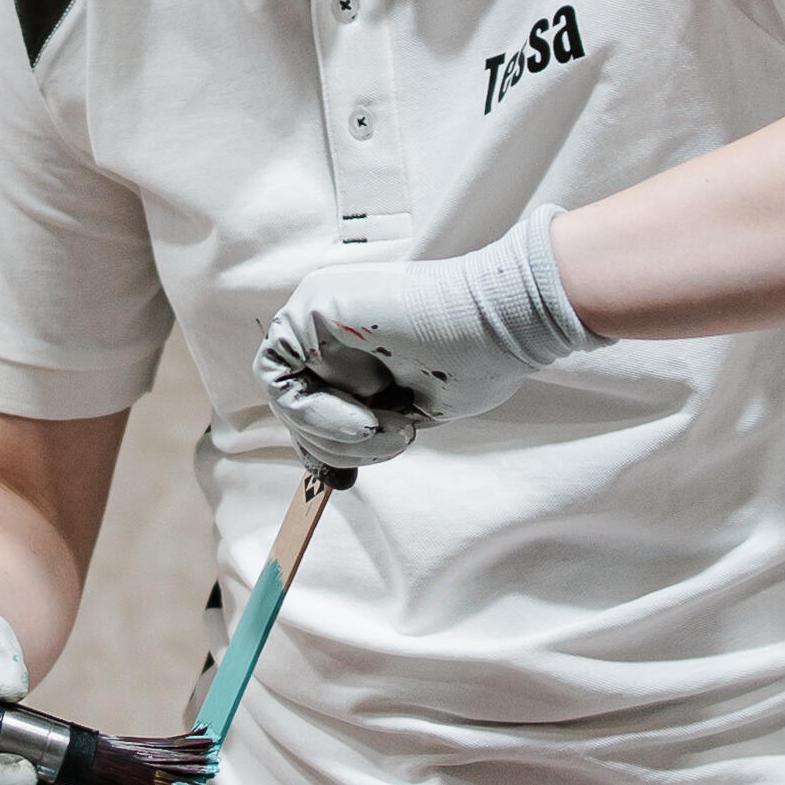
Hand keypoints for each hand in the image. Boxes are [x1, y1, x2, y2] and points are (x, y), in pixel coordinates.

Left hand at [253, 207, 597, 464]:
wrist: (504, 322)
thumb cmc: (476, 362)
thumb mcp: (408, 413)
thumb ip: (366, 431)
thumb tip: (329, 479)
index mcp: (350, 343)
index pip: (311, 406)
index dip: (332, 446)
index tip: (372, 460)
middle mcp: (327, 324)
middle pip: (296, 408)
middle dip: (339, 446)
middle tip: (393, 442)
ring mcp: (316, 310)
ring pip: (287, 399)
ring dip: (335, 435)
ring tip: (391, 428)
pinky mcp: (312, 305)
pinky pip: (280, 377)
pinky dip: (316, 412)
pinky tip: (367, 415)